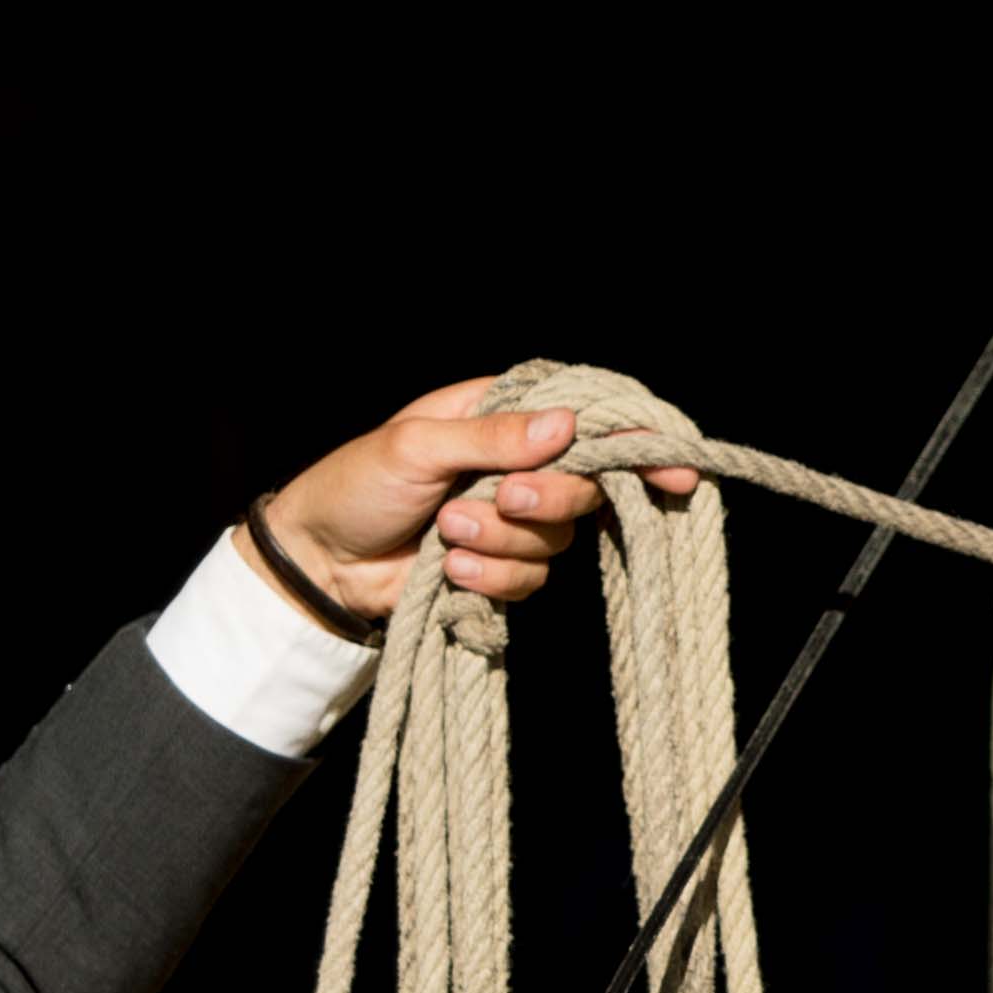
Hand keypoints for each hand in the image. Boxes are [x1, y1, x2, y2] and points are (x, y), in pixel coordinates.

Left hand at [253, 377, 704, 622]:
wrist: (319, 564)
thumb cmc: (355, 485)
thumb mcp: (416, 447)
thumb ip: (494, 438)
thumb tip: (566, 427)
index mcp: (501, 415)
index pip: (584, 419)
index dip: (633, 443)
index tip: (672, 470)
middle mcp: (517, 464)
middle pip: (583, 484)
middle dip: (547, 500)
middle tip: (501, 500)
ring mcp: (512, 518)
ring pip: (558, 538)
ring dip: (501, 542)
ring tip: (447, 536)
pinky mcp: (502, 566)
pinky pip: (530, 578)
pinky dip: (491, 577)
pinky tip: (450, 570)